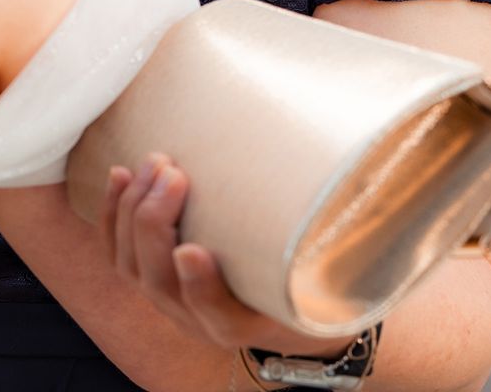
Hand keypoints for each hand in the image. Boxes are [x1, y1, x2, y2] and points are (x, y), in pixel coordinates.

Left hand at [99, 155, 341, 357]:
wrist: (285, 314)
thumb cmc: (309, 284)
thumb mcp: (329, 276)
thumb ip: (341, 243)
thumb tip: (378, 187)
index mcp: (246, 325)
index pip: (215, 316)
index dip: (199, 288)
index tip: (193, 251)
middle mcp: (200, 320)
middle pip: (161, 283)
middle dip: (157, 223)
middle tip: (173, 173)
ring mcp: (170, 302)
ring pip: (133, 267)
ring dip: (134, 211)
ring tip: (153, 164)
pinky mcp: (151, 280)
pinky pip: (118, 254)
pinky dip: (113, 216)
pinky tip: (120, 176)